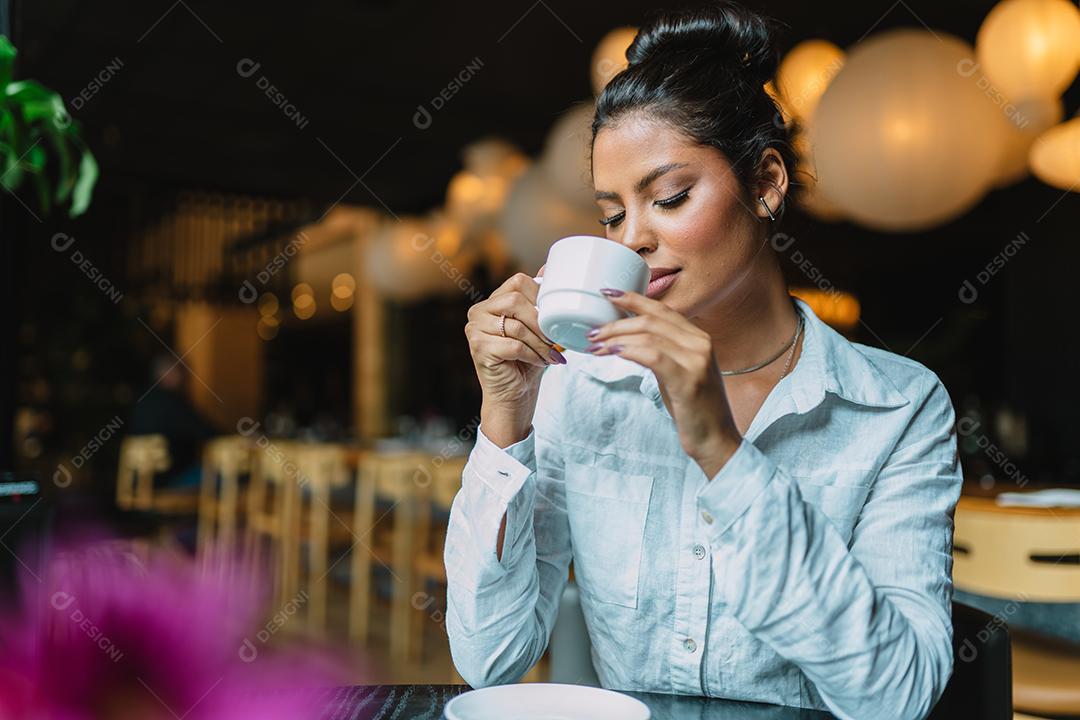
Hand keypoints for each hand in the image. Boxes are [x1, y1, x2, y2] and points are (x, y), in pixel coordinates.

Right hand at [465, 266, 565, 440]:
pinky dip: (533, 355)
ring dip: (540, 343)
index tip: (553, 317)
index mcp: (491, 302)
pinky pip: (514, 345)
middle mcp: (478, 312)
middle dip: (541, 321)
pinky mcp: (479, 349)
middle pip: (515, 300)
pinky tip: (540, 362)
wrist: (513, 396)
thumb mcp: (535, 328)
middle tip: (554, 339)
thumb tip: (550, 268)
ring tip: (551, 354)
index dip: (540, 297)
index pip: (517, 282)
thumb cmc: (525, 362)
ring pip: (517, 325)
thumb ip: (538, 301)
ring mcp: (475, 330)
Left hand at [584, 288, 740, 476]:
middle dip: (616, 321)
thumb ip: (661, 352)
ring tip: (595, 345)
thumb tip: (627, 340)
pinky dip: (629, 351)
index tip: (607, 293)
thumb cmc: (693, 408)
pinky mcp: (688, 379)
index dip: (633, 298)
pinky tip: (613, 353)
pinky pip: (653, 355)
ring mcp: (697, 360)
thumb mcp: (677, 371)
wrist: (715, 439)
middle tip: (592, 331)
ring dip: (616, 337)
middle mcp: (701, 343)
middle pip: (652, 319)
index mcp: (699, 337)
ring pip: (649, 334)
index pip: (662, 309)